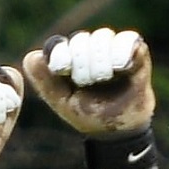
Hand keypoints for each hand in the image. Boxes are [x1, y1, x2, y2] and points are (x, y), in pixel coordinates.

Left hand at [22, 27, 154, 136]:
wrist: (120, 131)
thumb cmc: (91, 117)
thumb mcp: (64, 103)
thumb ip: (46, 83)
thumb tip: (32, 56)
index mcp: (70, 59)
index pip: (60, 45)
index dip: (61, 54)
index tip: (63, 70)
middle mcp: (90, 50)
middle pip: (82, 40)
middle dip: (83, 61)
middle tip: (89, 82)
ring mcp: (113, 49)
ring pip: (103, 37)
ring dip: (102, 57)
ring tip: (107, 76)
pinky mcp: (135, 51)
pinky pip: (128, 39)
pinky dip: (123, 50)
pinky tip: (120, 66)